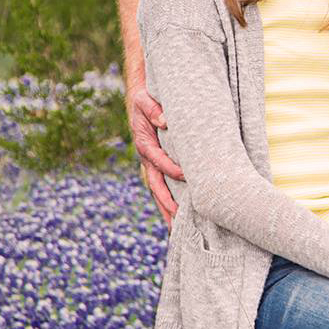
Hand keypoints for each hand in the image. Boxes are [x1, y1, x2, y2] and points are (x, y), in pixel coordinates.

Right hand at [129, 84, 182, 224]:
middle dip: (165, 202)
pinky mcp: (157, 165)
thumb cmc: (146, 98)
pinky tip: (178, 216)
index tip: (186, 176)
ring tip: (176, 229)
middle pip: (155, 184)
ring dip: (166, 209)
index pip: (158, 160)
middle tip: (178, 218)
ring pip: (159, 190)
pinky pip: (163, 185)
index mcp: (144, 143)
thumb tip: (166, 121)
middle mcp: (147, 157)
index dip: (171, 169)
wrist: (142, 98)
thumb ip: (154, 109)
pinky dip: (168, 201)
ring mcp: (151, 164)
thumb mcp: (145, 99)